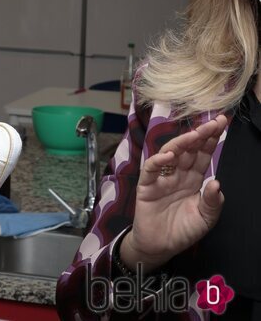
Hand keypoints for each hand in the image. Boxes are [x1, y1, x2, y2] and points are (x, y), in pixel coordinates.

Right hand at [121, 114, 226, 271]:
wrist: (160, 247)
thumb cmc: (183, 230)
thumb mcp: (206, 219)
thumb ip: (213, 202)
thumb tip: (217, 183)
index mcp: (193, 179)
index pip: (203, 155)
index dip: (211, 140)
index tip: (221, 125)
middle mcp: (178, 174)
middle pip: (189, 150)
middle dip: (201, 135)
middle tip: (214, 122)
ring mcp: (161, 178)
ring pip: (170, 154)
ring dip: (182, 143)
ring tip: (195, 134)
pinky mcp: (147, 186)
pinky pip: (151, 170)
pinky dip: (157, 161)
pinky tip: (168, 155)